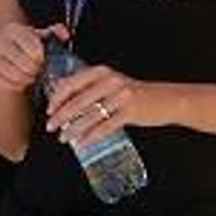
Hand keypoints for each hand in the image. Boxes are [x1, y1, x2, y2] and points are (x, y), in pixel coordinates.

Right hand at [0, 22, 51, 93]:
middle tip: (39, 70)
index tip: (42, 58)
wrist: (2, 52)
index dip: (41, 57)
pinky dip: (17, 85)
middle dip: (36, 69)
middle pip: (24, 63)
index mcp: (13, 29)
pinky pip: (5, 84)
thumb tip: (64, 35)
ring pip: (15, 75)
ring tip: (32, 76)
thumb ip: (56, 32)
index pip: (33, 47)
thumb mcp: (40, 35)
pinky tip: (22, 81)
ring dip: (27, 78)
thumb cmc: (26, 45)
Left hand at [45, 62, 165, 147]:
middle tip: (50, 127)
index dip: (56, 99)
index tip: (48, 110)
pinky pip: (105, 126)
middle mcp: (110, 81)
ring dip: (73, 129)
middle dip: (60, 116)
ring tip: (63, 138)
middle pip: (77, 101)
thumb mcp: (110, 83)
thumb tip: (60, 96)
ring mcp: (121, 96)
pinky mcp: (130, 111)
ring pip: (89, 116)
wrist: (167, 100)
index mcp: (101, 72)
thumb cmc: (134, 93)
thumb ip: (88, 86)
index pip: (70, 84)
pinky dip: (90, 136)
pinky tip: (82, 143)